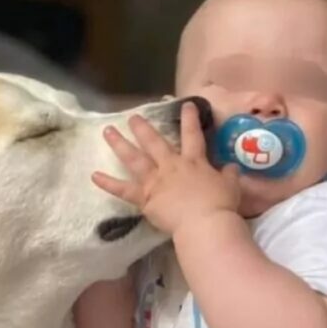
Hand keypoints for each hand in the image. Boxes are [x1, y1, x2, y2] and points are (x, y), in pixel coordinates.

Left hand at [92, 102, 240, 235]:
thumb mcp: (230, 187)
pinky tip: (93, 176)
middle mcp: (171, 166)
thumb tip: (233, 168)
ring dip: (119, 144)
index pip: (192, 134)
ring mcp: (155, 180)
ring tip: (107, 132)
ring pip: (134, 158)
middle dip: (143, 128)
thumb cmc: (220, 205)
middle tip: (132, 117)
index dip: (190, 118)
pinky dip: (107, 183)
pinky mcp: (144, 198)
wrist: (204, 223)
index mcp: (194, 162)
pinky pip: (122, 190)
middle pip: (154, 142)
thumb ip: (229, 175)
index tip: (187, 104)